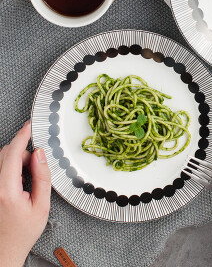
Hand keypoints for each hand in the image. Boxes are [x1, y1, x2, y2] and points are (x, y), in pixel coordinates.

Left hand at [0, 121, 50, 266]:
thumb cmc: (22, 233)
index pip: (12, 154)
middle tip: (35, 168)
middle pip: (5, 154)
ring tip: (27, 182)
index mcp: (6, 191)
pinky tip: (18, 184)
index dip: (22, 136)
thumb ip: (42, 176)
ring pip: (1, 161)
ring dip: (16, 162)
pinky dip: (10, 170)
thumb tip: (40, 154)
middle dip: (23, 154)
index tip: (28, 126)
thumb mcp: (41, 205)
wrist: (3, 252)